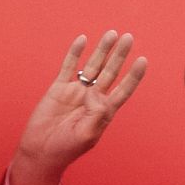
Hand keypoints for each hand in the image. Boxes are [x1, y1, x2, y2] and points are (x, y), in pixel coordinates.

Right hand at [10, 31, 146, 184]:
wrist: (41, 150)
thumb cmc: (66, 148)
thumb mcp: (87, 134)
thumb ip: (96, 113)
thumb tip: (95, 90)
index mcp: (103, 112)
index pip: (123, 89)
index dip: (134, 75)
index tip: (143, 60)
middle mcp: (92, 99)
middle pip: (110, 72)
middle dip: (119, 55)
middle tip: (129, 37)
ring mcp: (76, 91)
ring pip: (92, 66)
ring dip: (102, 50)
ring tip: (112, 33)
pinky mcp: (59, 88)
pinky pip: (68, 66)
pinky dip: (75, 53)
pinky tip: (83, 39)